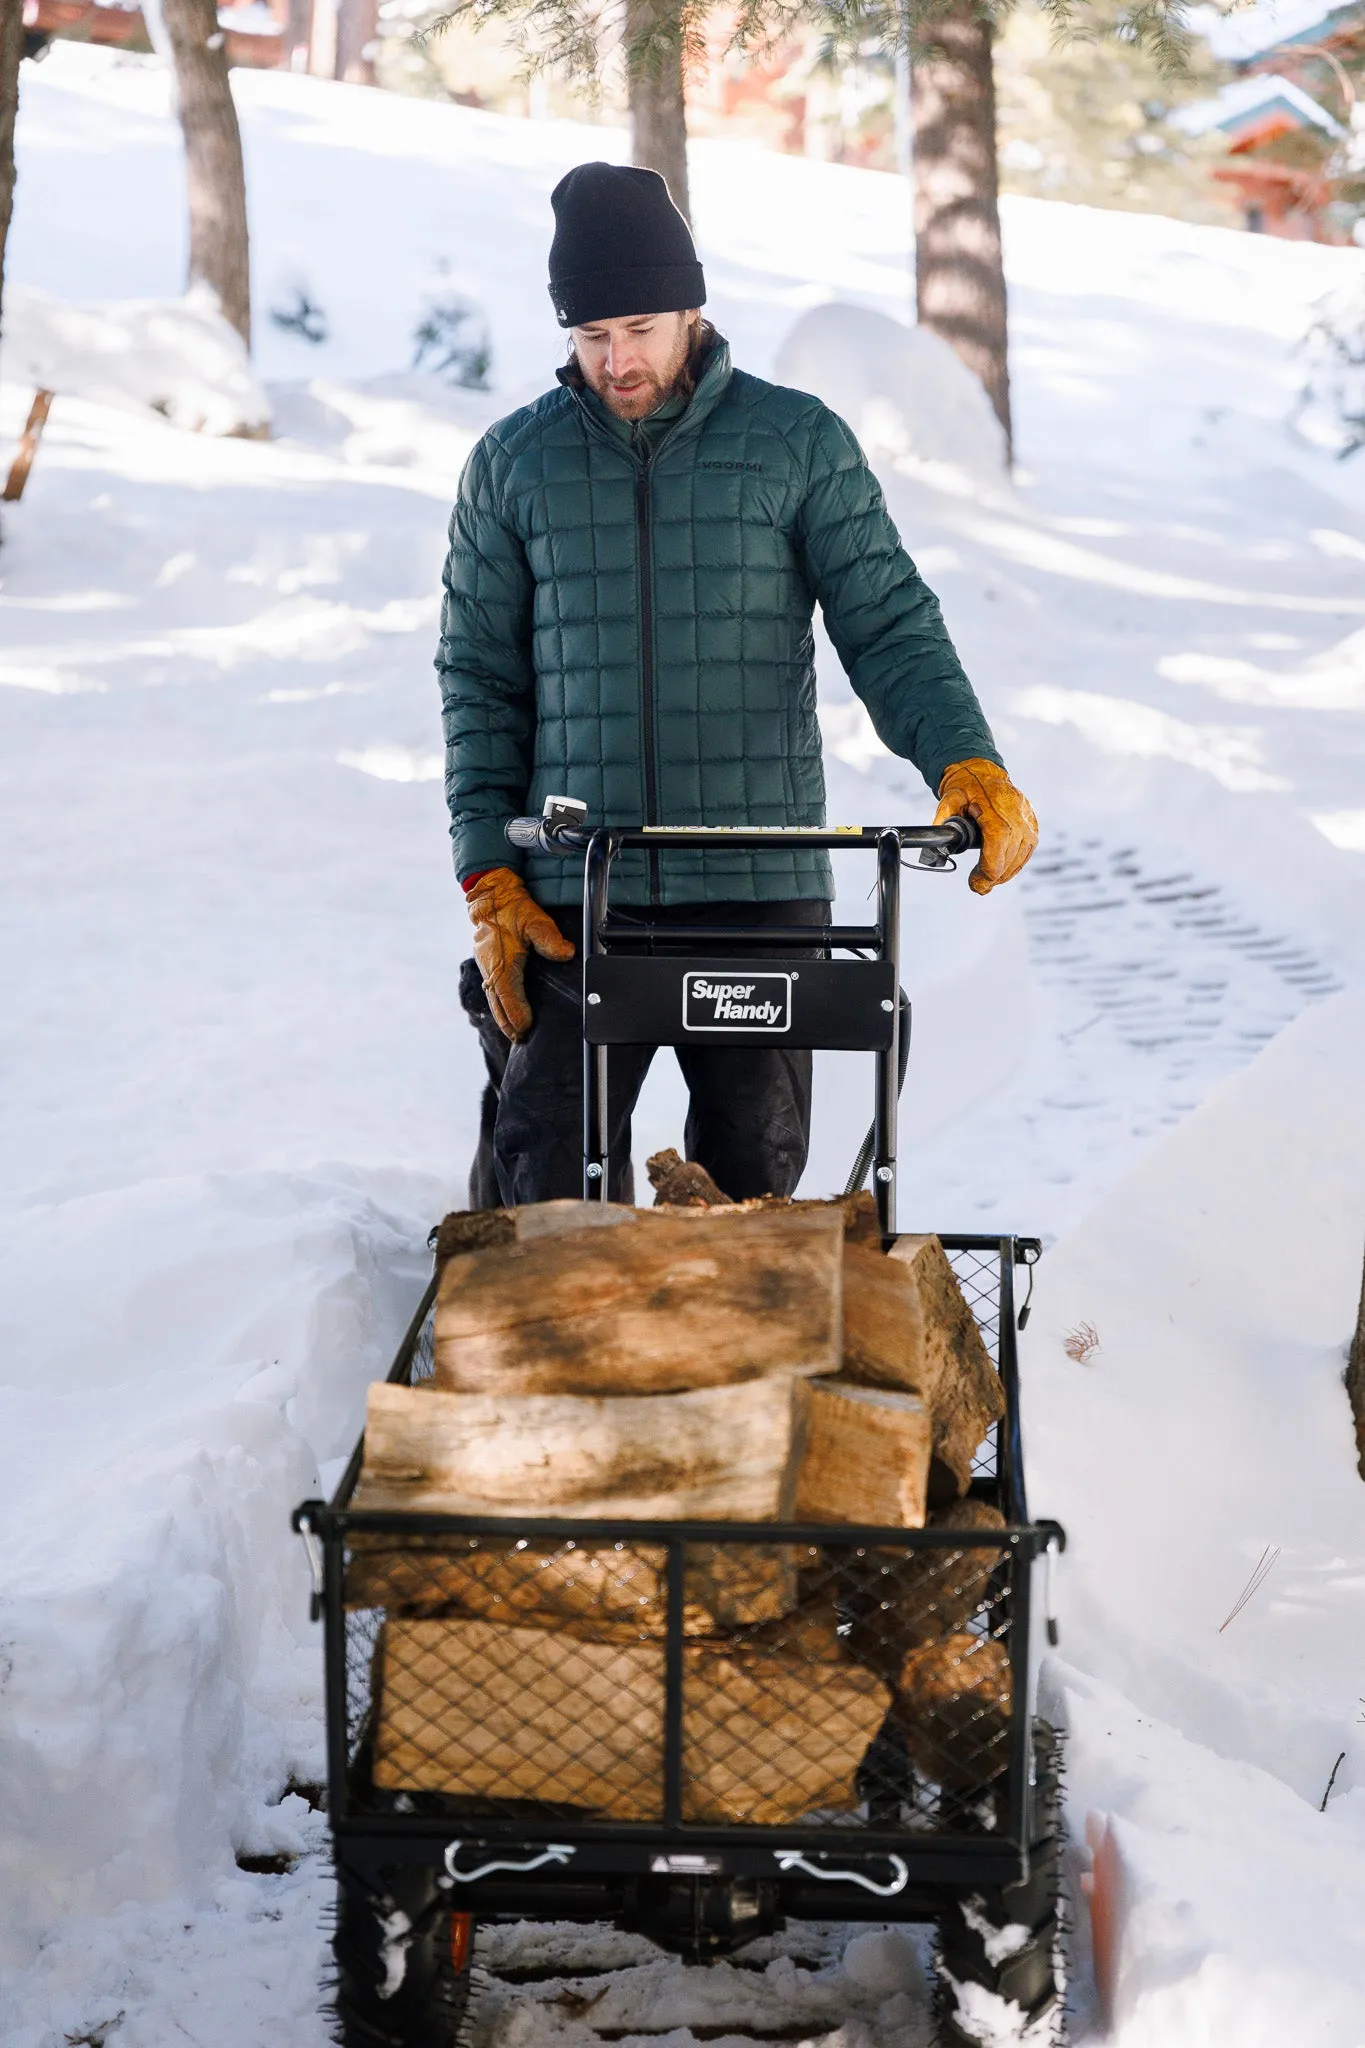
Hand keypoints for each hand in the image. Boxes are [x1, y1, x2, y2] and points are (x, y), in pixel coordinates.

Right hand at [465, 868, 574, 1040]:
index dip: (518, 1014)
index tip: (526, 1028)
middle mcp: (491, 969)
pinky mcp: (486, 965)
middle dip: (509, 1024)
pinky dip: (498, 1005)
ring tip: (515, 1034)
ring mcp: (486, 968)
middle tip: (521, 1040)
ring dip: (502, 1018)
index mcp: (502, 962)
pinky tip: (506, 1013)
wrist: (491, 896)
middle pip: (498, 1005)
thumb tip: (567, 953)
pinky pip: (491, 991)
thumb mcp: (535, 920)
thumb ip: (550, 939)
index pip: (509, 995)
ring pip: (492, 1000)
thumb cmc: (513, 909)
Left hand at [934, 759, 1038, 896]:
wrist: (982, 771)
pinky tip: (1004, 870)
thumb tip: (935, 848)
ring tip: (989, 880)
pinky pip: (1028, 849)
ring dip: (1005, 874)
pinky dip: (1016, 863)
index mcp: (996, 812)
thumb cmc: (964, 787)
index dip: (986, 873)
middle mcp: (1017, 816)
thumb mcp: (949, 800)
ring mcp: (1027, 819)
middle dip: (993, 877)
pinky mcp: (1032, 822)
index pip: (997, 851)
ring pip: (1020, 857)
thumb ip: (943, 821)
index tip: (975, 883)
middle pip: (1009, 858)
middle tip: (978, 886)